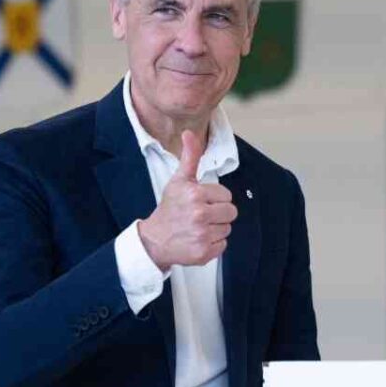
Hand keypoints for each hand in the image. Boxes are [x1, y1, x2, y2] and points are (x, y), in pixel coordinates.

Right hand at [138, 129, 236, 269]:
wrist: (154, 240)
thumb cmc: (169, 209)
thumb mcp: (179, 180)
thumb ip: (190, 157)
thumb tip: (189, 133)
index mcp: (195, 194)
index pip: (226, 195)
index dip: (214, 198)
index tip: (200, 202)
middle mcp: (199, 214)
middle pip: (231, 212)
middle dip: (218, 213)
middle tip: (201, 215)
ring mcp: (202, 235)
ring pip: (227, 229)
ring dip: (216, 228)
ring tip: (198, 227)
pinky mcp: (203, 253)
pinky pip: (223, 245)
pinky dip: (213, 244)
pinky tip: (198, 239)